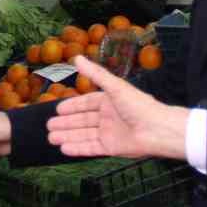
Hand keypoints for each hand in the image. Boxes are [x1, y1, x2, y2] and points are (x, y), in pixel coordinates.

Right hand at [47, 56, 190, 159]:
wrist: (158, 129)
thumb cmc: (139, 105)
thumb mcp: (115, 87)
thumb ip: (95, 73)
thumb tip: (76, 57)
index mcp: (109, 101)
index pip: (86, 104)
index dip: (72, 106)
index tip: (56, 109)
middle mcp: (108, 117)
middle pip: (82, 121)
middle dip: (65, 123)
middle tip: (48, 125)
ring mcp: (109, 133)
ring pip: (83, 135)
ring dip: (67, 136)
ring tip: (51, 138)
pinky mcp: (111, 148)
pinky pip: (90, 148)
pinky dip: (77, 148)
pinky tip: (64, 149)